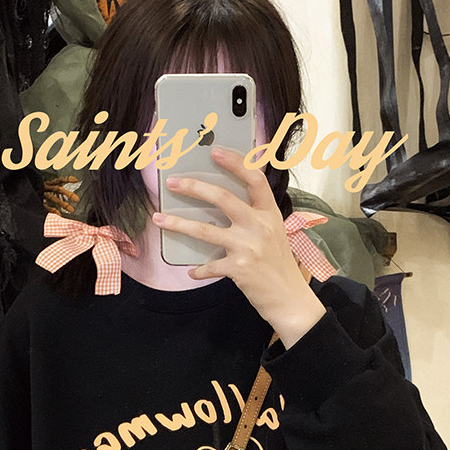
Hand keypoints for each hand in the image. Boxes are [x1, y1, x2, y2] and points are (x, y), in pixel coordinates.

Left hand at [152, 147, 325, 347]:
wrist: (289, 298)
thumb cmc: (279, 265)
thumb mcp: (274, 233)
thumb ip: (255, 217)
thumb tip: (224, 203)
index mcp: (270, 213)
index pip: (254, 179)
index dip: (235, 162)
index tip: (215, 152)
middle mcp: (259, 226)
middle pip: (222, 197)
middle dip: (194, 187)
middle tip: (173, 183)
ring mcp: (248, 247)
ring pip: (205, 230)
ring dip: (179, 223)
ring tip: (159, 219)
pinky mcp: (238, 268)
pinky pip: (209, 265)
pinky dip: (199, 269)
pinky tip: (193, 271)